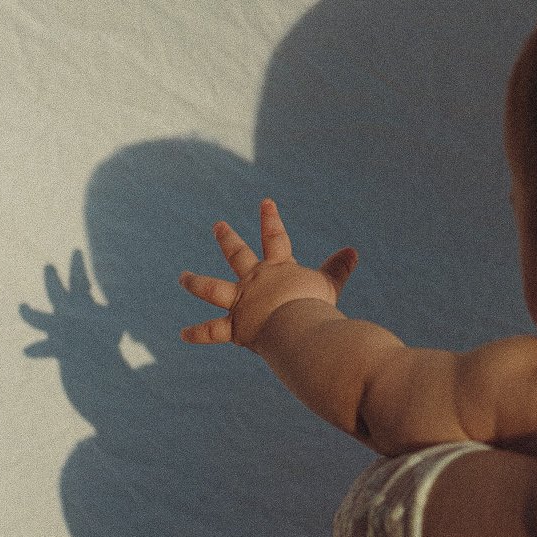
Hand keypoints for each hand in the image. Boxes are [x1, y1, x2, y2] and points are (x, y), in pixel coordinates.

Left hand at [179, 199, 357, 348]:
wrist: (297, 325)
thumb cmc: (315, 305)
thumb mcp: (329, 284)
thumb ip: (339, 268)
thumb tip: (354, 251)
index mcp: (278, 268)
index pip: (275, 237)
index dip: (270, 220)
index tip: (264, 202)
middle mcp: (255, 280)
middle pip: (238, 254)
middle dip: (228, 239)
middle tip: (218, 226)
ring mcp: (241, 302)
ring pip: (212, 289)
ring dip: (195, 282)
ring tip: (182, 277)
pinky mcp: (235, 326)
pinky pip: (212, 331)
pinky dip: (198, 334)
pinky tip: (182, 334)